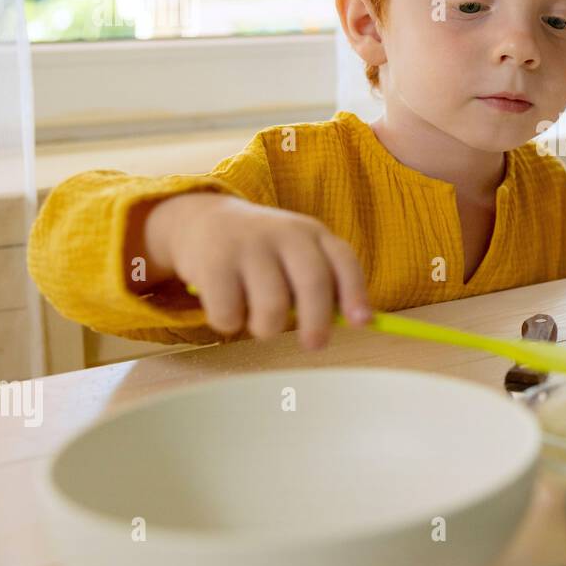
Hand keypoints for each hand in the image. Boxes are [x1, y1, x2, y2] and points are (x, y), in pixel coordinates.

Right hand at [144, 193, 370, 350]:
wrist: (203, 221)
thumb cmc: (264, 252)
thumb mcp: (297, 254)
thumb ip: (325, 283)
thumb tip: (358, 322)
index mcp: (312, 234)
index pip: (343, 260)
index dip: (355, 293)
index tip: (362, 323)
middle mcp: (285, 233)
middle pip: (312, 281)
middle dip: (317, 321)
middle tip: (315, 345)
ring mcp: (248, 245)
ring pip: (271, 307)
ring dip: (266, 328)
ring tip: (259, 321)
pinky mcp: (214, 262)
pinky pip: (229, 314)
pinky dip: (229, 323)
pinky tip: (227, 306)